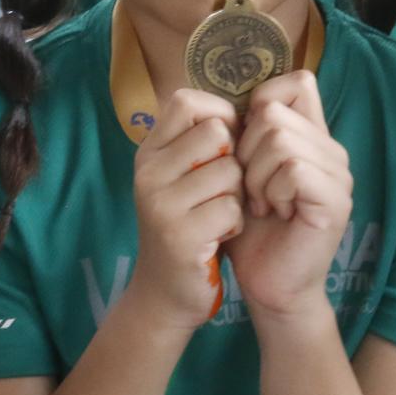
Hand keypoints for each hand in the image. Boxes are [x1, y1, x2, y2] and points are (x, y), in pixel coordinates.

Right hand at [124, 87, 243, 331]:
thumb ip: (202, 143)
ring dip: (238, 195)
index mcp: (148, 153)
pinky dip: (237, 222)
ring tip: (220, 215)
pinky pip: (232, 208)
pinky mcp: (180, 235)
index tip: (227, 144)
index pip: (186, 101)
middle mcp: (147, 173)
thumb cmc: (188, 226)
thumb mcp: (182, 178)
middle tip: (225, 188)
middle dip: (235, 159)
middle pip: (217, 132)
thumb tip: (247, 105)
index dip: (219, 115)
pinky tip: (221, 236)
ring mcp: (160, 204)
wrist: (165, 293)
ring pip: (230, 171)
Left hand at [225, 72, 353, 318]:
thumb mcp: (243, 172)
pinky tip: (274, 213)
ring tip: (261, 204)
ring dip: (255, 176)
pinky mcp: (335, 199)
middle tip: (251, 190)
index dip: (262, 102)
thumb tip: (228, 100)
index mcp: (311, 137)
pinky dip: (271, 190)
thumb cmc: (251, 230)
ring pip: (280, 139)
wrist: (269, 284)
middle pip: (274, 113)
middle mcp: (331, 150)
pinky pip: (293, 168)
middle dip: (245, 152)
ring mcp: (338, 174)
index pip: (297, 82)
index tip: (244, 145)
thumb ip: (246, 134)